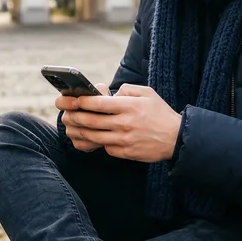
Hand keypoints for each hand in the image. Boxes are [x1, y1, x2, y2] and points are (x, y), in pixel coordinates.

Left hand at [59, 84, 181, 162]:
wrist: (176, 138)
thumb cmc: (160, 113)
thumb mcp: (147, 93)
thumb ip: (127, 90)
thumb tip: (110, 93)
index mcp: (129, 106)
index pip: (98, 104)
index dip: (81, 102)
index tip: (72, 100)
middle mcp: (124, 123)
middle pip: (91, 121)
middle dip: (74, 117)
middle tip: (65, 114)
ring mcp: (124, 140)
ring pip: (94, 136)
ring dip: (79, 132)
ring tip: (71, 127)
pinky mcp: (126, 153)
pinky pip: (105, 147)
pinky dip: (97, 142)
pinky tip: (90, 138)